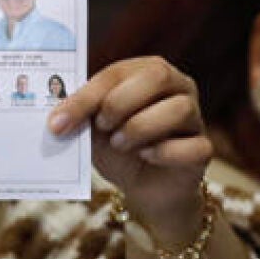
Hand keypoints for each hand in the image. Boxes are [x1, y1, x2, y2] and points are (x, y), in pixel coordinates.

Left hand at [49, 57, 213, 241]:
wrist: (142, 187)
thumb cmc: (116, 147)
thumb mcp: (93, 130)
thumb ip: (81, 117)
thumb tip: (56, 116)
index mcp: (144, 71)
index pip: (115, 72)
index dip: (85, 97)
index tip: (58, 122)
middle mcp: (176, 86)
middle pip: (157, 76)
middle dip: (120, 103)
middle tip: (101, 126)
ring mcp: (195, 116)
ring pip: (179, 109)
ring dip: (140, 129)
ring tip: (120, 144)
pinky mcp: (204, 148)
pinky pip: (192, 146)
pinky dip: (164, 153)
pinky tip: (146, 157)